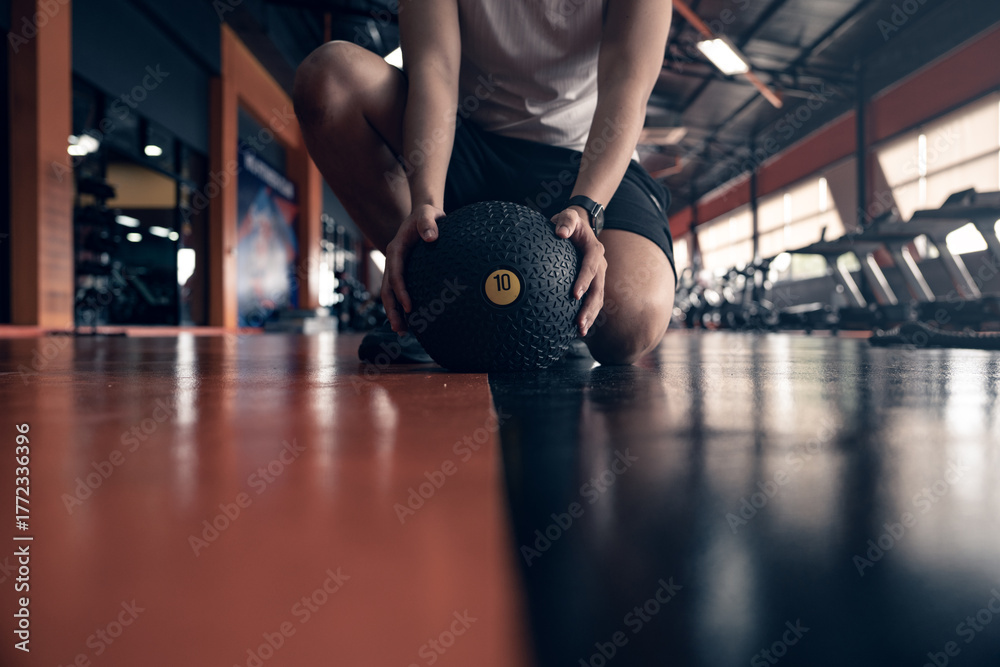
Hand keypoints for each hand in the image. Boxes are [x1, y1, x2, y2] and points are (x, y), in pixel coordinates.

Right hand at [381, 204, 445, 332]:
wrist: (424, 214)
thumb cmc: (427, 215)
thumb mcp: (428, 213)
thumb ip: (428, 223)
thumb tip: (431, 237)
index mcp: (396, 249)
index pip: (395, 274)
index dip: (400, 291)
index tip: (409, 306)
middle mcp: (393, 260)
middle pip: (387, 289)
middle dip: (392, 309)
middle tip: (400, 328)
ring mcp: (396, 267)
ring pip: (390, 293)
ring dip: (394, 312)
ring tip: (402, 332)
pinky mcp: (404, 272)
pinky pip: (399, 291)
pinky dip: (401, 306)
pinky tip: (411, 321)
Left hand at [552, 206, 605, 336]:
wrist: (579, 225)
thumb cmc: (569, 222)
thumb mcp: (568, 216)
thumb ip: (565, 222)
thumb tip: (561, 233)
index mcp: (594, 250)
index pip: (591, 268)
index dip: (584, 281)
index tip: (574, 295)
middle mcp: (600, 265)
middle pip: (597, 289)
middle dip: (590, 307)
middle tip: (579, 323)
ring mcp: (599, 276)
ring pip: (597, 299)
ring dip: (590, 315)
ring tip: (580, 331)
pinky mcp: (594, 283)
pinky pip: (592, 300)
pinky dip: (588, 314)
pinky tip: (578, 329)